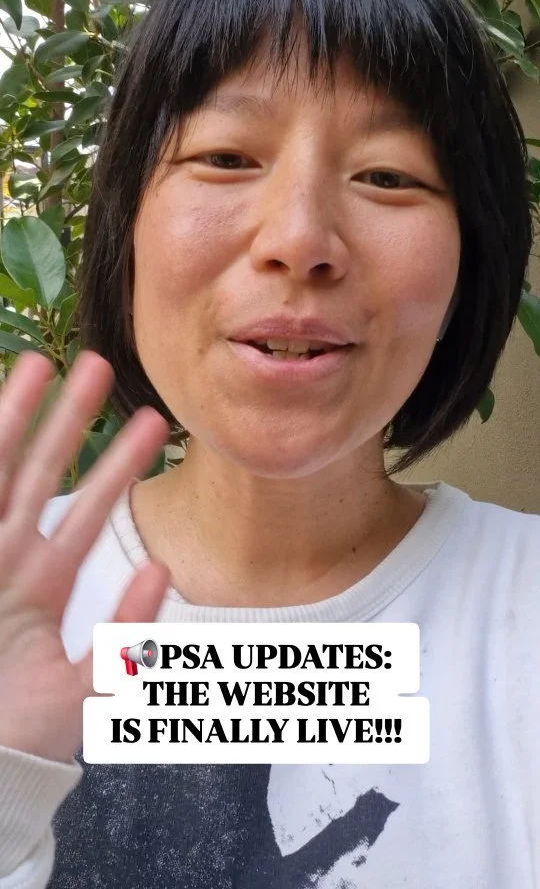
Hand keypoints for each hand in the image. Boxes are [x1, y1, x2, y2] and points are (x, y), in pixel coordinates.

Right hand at [0, 349, 170, 763]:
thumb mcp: (79, 696)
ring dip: (19, 421)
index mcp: (37, 584)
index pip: (80, 510)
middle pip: (40, 474)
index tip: (144, 422)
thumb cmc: (16, 739)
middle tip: (98, 365)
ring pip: (3, 475)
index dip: (110, 465)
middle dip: (67, 421)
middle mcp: (5, 562)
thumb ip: (122, 643)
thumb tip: (160, 573)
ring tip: (41, 366)